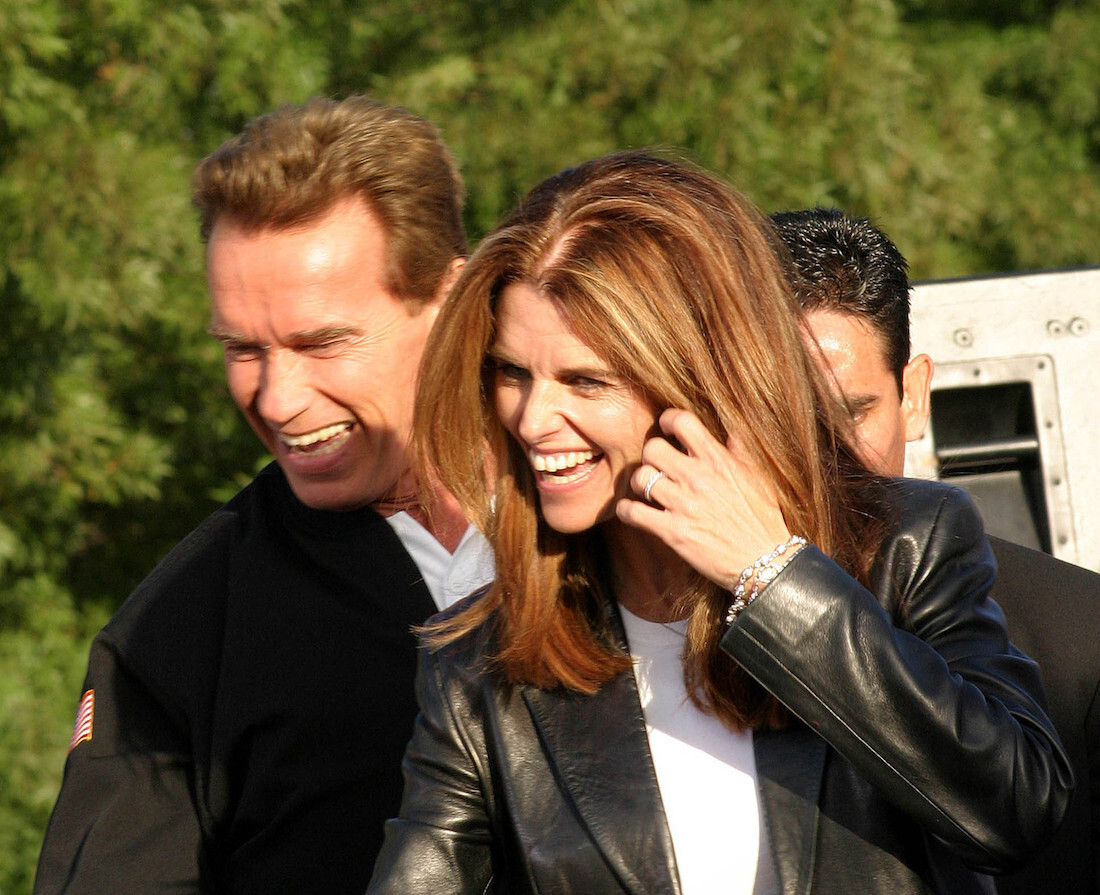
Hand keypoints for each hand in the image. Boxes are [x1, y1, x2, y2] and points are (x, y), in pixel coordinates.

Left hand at [616, 408, 791, 588]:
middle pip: (652, 449)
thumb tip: (728, 432)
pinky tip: (633, 512)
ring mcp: (683, 505)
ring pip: (640, 478)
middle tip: (656, 466)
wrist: (765, 560)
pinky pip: (633, 512)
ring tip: (648, 490)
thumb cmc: (763, 518)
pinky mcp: (672, 532)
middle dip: (651, 455)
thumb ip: (740, 450)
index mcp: (718, 460)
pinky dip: (626, 510)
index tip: (667, 429)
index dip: (668, 420)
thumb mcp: (758, 476)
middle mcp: (698, 478)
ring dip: (639, 483)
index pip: (682, 421)